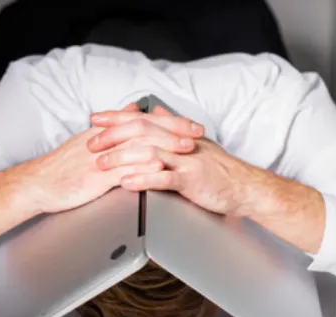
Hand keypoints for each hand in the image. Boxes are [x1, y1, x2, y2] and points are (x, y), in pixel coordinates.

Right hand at [22, 103, 205, 213]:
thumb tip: (132, 108)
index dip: (169, 121)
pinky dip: (144, 168)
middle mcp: (106, 141)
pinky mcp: (96, 178)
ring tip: (186, 148)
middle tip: (197, 133)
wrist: (37, 184)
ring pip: (139, 147)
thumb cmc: (62, 167)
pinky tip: (160, 169)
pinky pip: (123, 171)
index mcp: (107, 132)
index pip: (143, 120)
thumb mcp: (88, 141)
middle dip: (175, 130)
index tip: (191, 124)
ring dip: (166, 146)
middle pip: (146, 128)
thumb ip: (114, 125)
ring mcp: (102, 159)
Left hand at [90, 106, 270, 215]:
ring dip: (121, 158)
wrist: (244, 186)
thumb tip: (155, 110)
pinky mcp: (191, 180)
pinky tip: (126, 183)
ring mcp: (186, 160)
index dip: (117, 118)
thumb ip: (172, 126)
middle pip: (141, 131)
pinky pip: (163, 178)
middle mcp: (180, 142)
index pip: (142, 119)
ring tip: (101, 164)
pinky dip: (142, 179)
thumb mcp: (194, 142)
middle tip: (90, 142)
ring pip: (148, 153)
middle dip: (112, 136)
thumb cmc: (220, 169)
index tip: (96, 118)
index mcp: (178, 133)